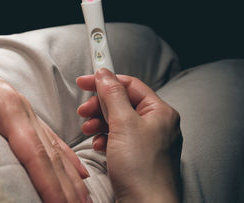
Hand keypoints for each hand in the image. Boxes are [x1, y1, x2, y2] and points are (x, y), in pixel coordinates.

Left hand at [0, 24, 89, 201]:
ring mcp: (24, 111)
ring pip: (54, 148)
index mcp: (7, 105)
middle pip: (50, 153)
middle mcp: (22, 109)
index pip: (33, 150)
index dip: (49, 182)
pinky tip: (76, 170)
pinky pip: (49, 139)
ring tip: (84, 199)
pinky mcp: (20, 113)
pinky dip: (65, 157)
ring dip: (70, 176)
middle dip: (66, 186)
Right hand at [77, 68, 181, 202]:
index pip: (130, 85)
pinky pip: (118, 139)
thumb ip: (112, 95)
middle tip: (83, 111)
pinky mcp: (138, 157)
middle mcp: (156, 125)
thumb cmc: (142, 169)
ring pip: (118, 121)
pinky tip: (99, 145)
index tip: (84, 81)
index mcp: (160, 112)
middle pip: (122, 103)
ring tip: (88, 130)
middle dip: (100, 106)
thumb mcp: (123, 124)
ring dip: (100, 122)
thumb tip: (104, 73)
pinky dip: (105, 138)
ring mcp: (147, 142)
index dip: (106, 81)